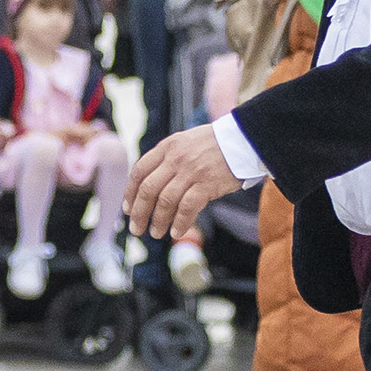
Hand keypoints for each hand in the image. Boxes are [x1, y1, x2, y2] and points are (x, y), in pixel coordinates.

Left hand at [125, 125, 245, 240]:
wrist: (242, 138)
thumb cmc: (214, 144)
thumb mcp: (184, 142)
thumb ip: (167, 159)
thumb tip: (149, 186)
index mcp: (167, 147)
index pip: (139, 171)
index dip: (131, 193)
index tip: (128, 209)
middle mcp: (176, 158)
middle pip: (148, 189)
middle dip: (139, 212)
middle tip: (136, 228)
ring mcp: (191, 171)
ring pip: (165, 201)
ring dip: (158, 221)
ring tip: (156, 233)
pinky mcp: (207, 184)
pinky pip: (187, 208)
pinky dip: (179, 223)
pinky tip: (176, 232)